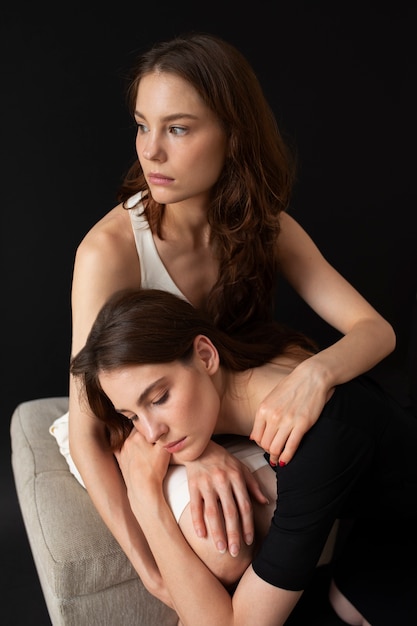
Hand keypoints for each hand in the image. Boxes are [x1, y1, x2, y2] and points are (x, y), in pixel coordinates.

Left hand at [115, 427, 169, 494]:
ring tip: (145, 444)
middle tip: (152, 436)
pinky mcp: (121, 460)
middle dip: (144, 431)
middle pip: (137, 430)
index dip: (152, 424)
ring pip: (129, 438)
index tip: (157, 427)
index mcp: (138, 436)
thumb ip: (164, 434)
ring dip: (136, 438)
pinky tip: (129, 448)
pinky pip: (119, 448)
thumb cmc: (154, 470)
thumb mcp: (164, 449)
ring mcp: (122, 450)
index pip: (145, 423)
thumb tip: (163, 423)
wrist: (143, 489)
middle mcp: (128, 441)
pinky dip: (124, 446)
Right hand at [182, 440, 268, 556]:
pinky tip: (201, 536)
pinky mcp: (192, 485)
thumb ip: (253, 485)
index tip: (248, 541)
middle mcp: (222, 480)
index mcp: (236, 477)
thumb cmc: (223, 459)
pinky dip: (197, 522)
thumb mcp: (241, 467)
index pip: (244, 505)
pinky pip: (195, 506)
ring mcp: (206, 483)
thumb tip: (266, 502)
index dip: (247, 525)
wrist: (199, 446)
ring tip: (221, 549)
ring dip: (217, 532)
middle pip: (230, 512)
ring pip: (213, 512)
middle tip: (235, 552)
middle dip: (234, 534)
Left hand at [251, 360, 329, 465]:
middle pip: (265, 445)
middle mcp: (273, 416)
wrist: (311, 377)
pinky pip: (291, 447)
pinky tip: (286, 460)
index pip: (256, 437)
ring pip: (276, 448)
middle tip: (274, 453)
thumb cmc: (291, 387)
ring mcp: (287, 421)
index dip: (261, 445)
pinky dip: (287, 457)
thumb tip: (254, 438)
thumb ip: (262, 416)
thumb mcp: (271, 398)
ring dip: (276, 456)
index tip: (267, 446)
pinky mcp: (302, 425)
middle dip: (269, 452)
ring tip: (278, 459)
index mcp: (263, 410)